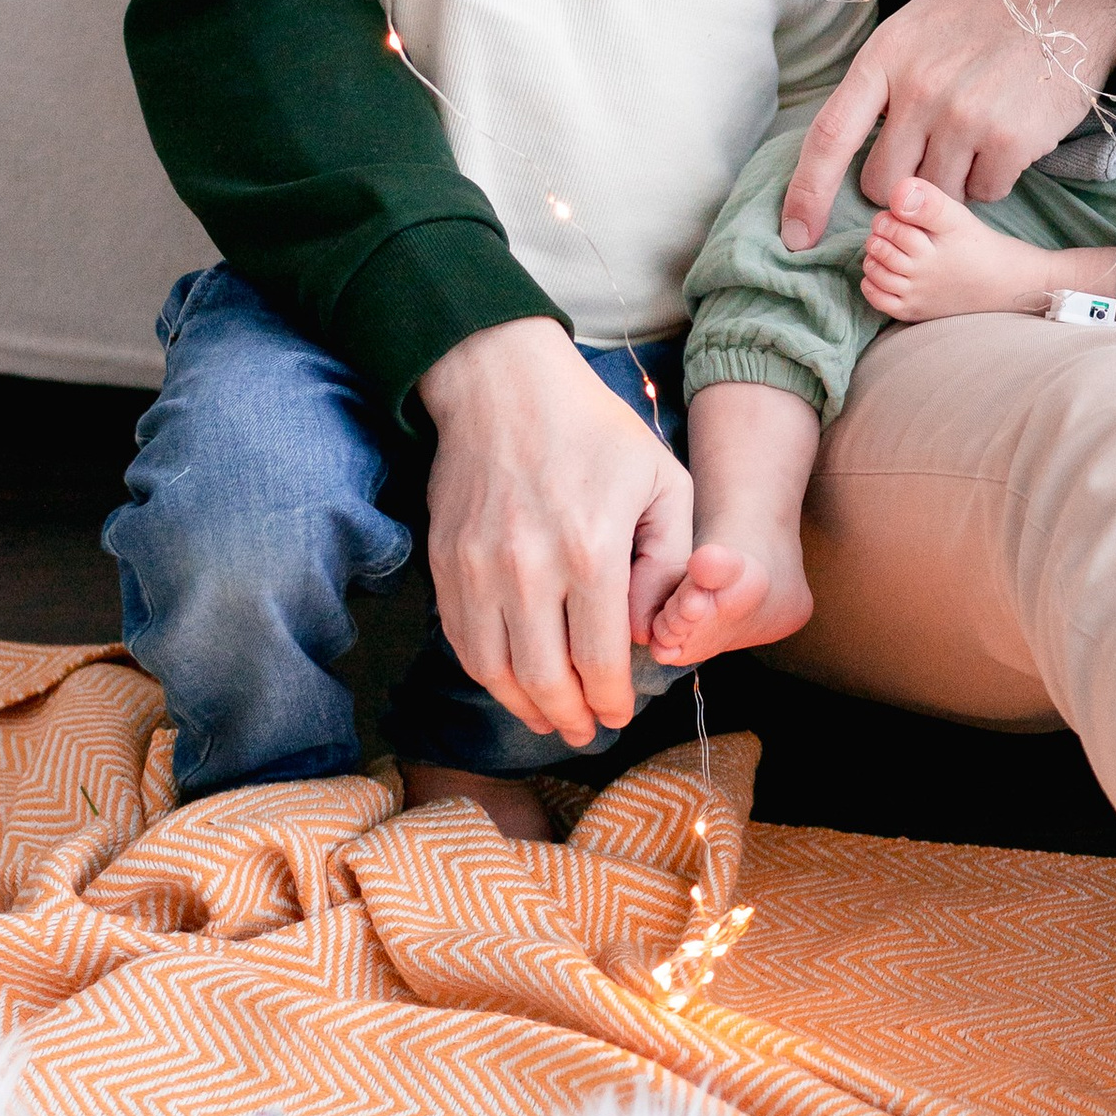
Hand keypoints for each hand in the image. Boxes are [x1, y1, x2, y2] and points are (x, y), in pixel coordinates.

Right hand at [418, 319, 692, 746]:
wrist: (503, 383)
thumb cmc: (595, 430)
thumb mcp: (664, 481)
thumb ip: (669, 561)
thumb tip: (648, 631)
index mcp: (591, 548)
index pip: (601, 658)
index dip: (612, 699)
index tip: (619, 715)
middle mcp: (529, 566)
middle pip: (546, 678)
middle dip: (571, 717)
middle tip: (586, 731)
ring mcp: (478, 568)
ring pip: (497, 671)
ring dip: (525, 708)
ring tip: (551, 719)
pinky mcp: (446, 563)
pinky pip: (462, 640)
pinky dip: (487, 675)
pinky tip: (512, 682)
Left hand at [779, 0, 1115, 243]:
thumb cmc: (987, 13)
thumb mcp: (918, 26)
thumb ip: (882, 79)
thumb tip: (848, 141)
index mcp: (885, 57)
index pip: (829, 136)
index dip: (806, 193)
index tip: (796, 236)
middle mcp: (918, 88)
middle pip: (883, 183)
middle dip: (901, 185)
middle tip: (933, 154)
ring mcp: (964, 115)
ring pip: (935, 194)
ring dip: (953, 181)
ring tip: (979, 134)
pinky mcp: (1009, 139)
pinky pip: (985, 192)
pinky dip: (993, 178)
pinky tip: (1009, 138)